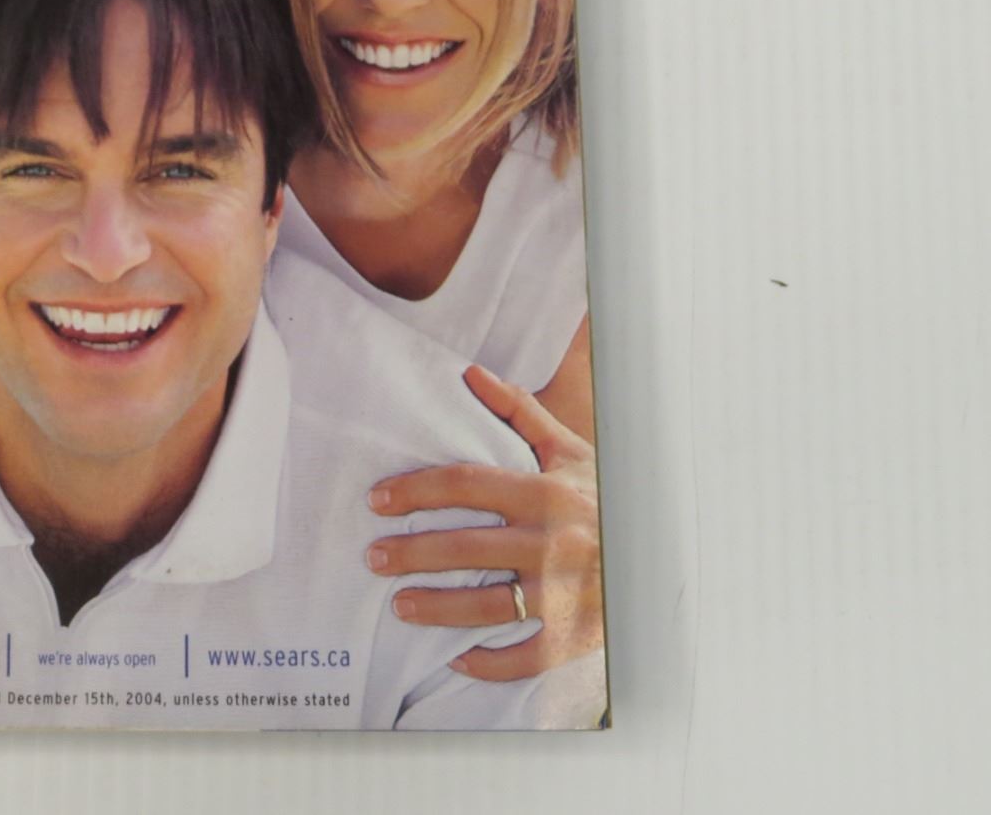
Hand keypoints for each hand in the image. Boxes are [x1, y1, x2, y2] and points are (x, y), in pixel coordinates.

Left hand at [366, 364, 601, 680]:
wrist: (663, 551)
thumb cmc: (603, 498)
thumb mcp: (569, 451)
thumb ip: (520, 413)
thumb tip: (472, 375)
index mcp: (545, 493)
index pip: (466, 485)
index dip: (415, 491)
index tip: (378, 500)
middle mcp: (552, 543)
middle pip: (465, 548)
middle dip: (411, 553)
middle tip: (374, 556)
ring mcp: (563, 593)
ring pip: (487, 606)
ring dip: (436, 607)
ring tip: (398, 605)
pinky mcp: (575, 634)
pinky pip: (526, 656)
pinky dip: (489, 663)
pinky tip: (455, 657)